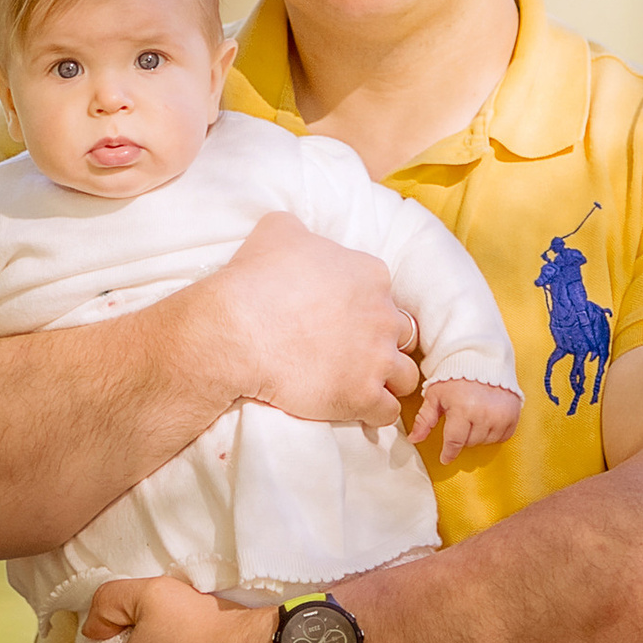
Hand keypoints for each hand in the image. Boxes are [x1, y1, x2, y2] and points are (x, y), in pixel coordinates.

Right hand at [202, 214, 420, 428]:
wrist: (237, 331)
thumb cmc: (255, 279)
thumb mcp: (278, 230)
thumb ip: (301, 231)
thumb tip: (302, 238)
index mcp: (369, 275)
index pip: (382, 294)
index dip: (363, 308)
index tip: (341, 319)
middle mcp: (381, 315)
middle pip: (399, 334)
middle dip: (380, 343)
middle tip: (350, 351)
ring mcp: (376, 359)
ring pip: (405, 376)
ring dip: (386, 379)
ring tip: (359, 383)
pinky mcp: (363, 397)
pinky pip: (388, 412)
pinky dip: (375, 412)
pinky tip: (356, 408)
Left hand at [411, 376, 521, 464]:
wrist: (480, 358)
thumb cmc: (455, 375)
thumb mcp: (435, 395)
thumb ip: (424, 420)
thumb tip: (413, 439)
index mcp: (463, 410)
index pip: (455, 442)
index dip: (448, 452)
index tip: (445, 457)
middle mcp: (484, 415)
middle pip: (469, 442)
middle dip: (462, 435)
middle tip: (460, 419)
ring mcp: (500, 416)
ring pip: (485, 441)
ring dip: (477, 434)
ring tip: (473, 416)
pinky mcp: (513, 415)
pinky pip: (502, 437)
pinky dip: (494, 432)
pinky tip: (487, 419)